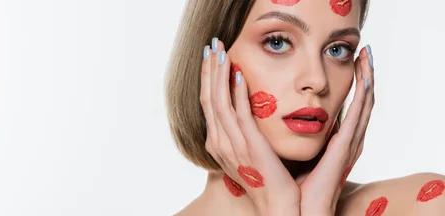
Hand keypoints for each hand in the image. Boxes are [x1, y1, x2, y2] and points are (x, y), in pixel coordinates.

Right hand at [200, 38, 299, 215]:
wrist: (278, 206)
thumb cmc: (267, 181)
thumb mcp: (247, 154)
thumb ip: (241, 132)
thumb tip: (244, 110)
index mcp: (217, 144)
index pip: (208, 104)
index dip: (208, 79)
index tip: (211, 58)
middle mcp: (219, 142)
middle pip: (209, 98)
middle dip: (210, 70)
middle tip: (212, 45)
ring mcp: (232, 144)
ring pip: (219, 102)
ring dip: (220, 74)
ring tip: (222, 52)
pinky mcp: (250, 145)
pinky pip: (239, 114)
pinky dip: (237, 93)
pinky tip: (239, 74)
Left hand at [298, 46, 374, 214]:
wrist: (298, 209)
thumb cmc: (295, 184)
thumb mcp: (297, 151)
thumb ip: (298, 134)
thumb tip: (283, 114)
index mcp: (337, 141)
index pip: (350, 106)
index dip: (354, 84)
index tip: (353, 60)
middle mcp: (347, 139)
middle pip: (362, 100)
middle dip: (366, 75)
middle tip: (365, 51)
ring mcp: (349, 143)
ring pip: (365, 103)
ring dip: (368, 78)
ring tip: (368, 56)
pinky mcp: (346, 147)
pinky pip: (359, 115)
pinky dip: (364, 94)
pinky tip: (365, 77)